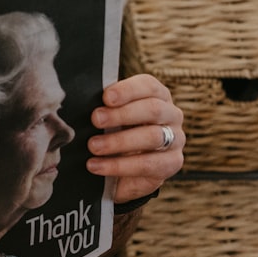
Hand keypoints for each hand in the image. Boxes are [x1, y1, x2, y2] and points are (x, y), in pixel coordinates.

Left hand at [86, 73, 184, 203]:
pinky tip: (97, 166)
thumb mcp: (109, 115)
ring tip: (93, 146)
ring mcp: (176, 139)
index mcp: (156, 95)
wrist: (124, 170)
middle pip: (152, 109)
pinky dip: (119, 166)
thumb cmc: (114, 131)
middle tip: (95, 119)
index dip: (127, 90)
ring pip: (152, 136)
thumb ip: (103, 106)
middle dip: (121, 114)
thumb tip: (81, 100)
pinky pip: (148, 164)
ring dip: (118, 141)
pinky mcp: (172, 163)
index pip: (148, 86)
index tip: (105, 97)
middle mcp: (171, 114)